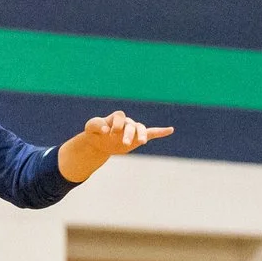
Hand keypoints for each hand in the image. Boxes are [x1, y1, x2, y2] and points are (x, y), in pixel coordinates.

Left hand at [57, 110, 174, 182]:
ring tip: (141, 142)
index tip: (109, 133)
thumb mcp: (90, 127)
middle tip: (125, 143)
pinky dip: (160, 132)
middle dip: (129, 134)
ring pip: (141, 129)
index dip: (115, 124)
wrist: (100, 141)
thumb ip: (97, 125)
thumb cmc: (96, 131)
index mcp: (116, 117)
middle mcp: (126, 122)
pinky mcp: (137, 138)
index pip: (119, 117)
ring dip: (142, 135)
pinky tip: (170, 130)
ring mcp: (133, 130)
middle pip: (131, 125)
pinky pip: (151, 133)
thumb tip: (107, 130)